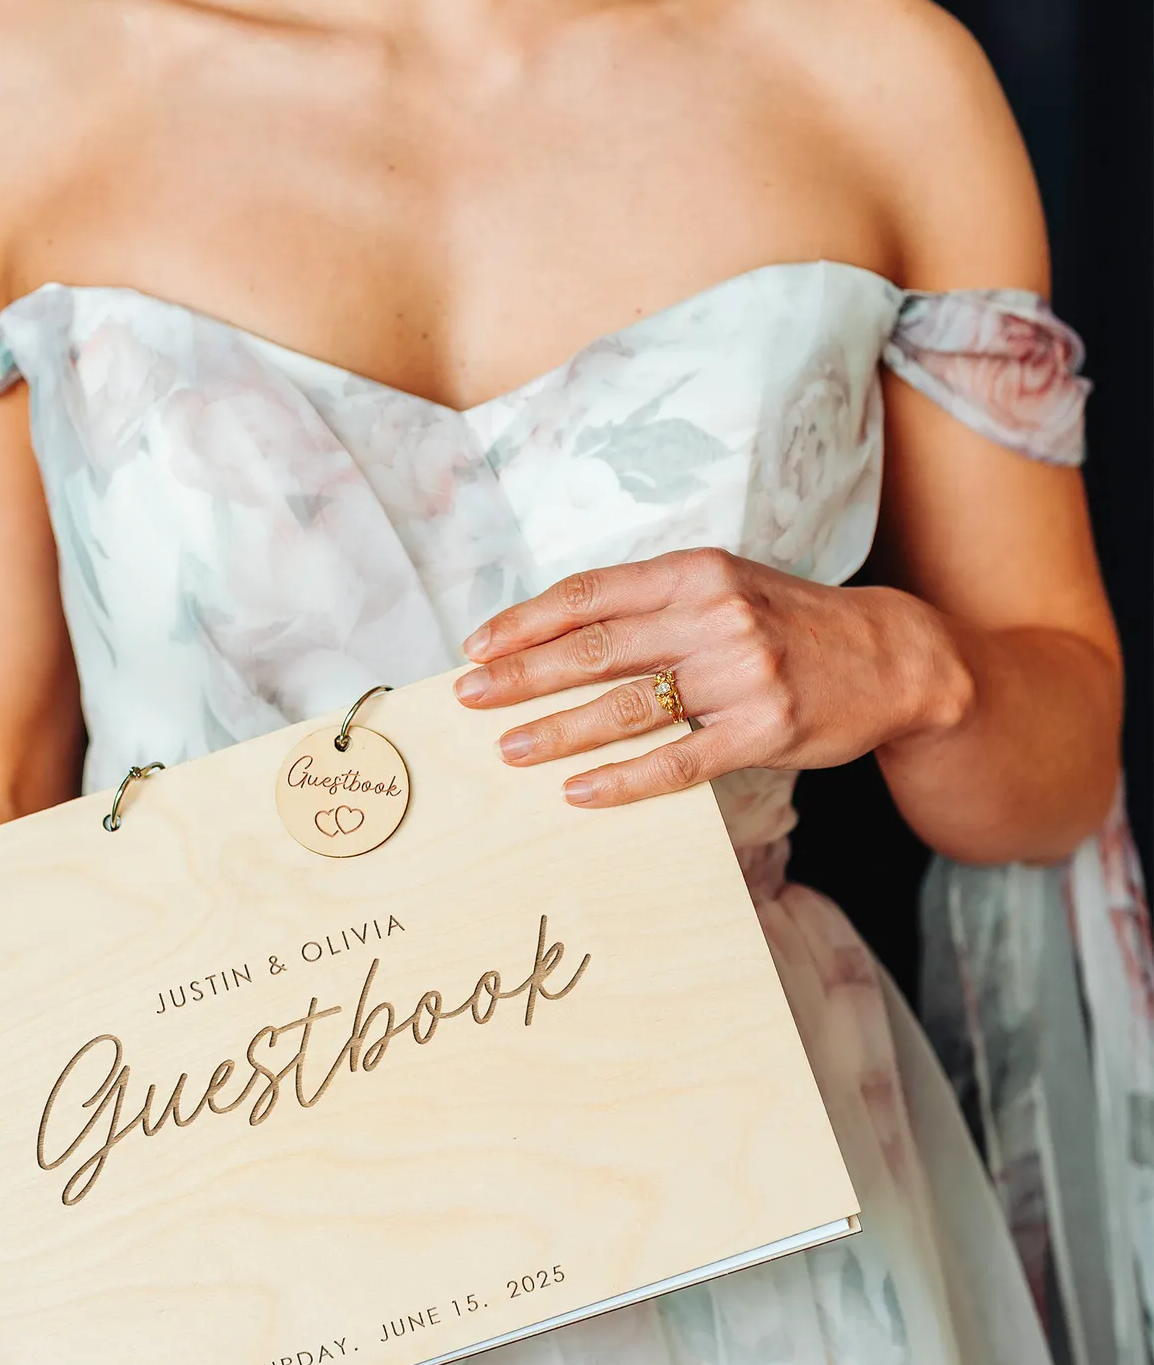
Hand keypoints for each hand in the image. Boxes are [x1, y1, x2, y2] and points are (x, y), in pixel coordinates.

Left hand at [454, 548, 971, 805]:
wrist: (893, 657)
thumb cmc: (789, 624)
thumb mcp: (725, 588)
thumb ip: (652, 604)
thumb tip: (557, 636)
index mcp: (696, 572)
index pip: (592, 594)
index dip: (527, 620)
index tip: (477, 645)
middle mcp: (716, 616)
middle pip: (597, 648)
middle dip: (523, 674)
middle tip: (469, 697)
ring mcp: (742, 675)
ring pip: (629, 706)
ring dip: (559, 730)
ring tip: (509, 749)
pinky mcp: (764, 731)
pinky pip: (677, 761)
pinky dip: (622, 779)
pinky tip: (578, 791)